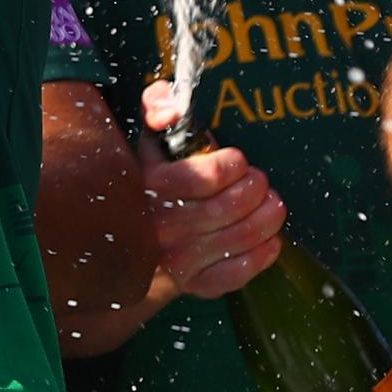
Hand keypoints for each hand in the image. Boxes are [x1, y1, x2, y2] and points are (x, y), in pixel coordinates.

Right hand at [136, 81, 284, 298]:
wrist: (120, 241)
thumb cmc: (144, 180)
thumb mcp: (147, 138)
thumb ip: (157, 107)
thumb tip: (172, 110)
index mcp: (152, 185)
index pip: (211, 175)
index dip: (234, 163)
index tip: (237, 159)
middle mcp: (165, 225)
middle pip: (233, 206)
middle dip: (257, 188)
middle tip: (260, 180)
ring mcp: (180, 258)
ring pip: (242, 237)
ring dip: (268, 217)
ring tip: (271, 204)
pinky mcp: (195, 284)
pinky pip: (239, 272)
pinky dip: (263, 254)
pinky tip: (269, 238)